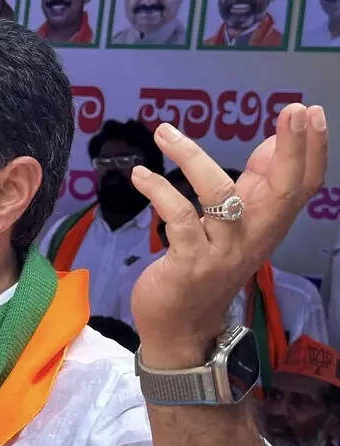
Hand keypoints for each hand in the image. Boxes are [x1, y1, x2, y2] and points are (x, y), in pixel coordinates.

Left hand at [130, 104, 327, 368]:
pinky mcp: (190, 263)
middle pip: (283, 190)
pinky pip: (178, 217)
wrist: (181, 328)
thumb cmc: (205, 267)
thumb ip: (254, 186)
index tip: (311, 110)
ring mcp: (223, 251)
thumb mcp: (235, 226)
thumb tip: (276, 142)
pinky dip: (158, 190)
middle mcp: (254, 237)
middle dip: (292, 148)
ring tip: (165, 132)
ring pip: (220, 195)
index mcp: (267, 225)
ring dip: (191, 157)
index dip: (312, 149)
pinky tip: (140, 175)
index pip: (302, 184)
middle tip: (293, 110)